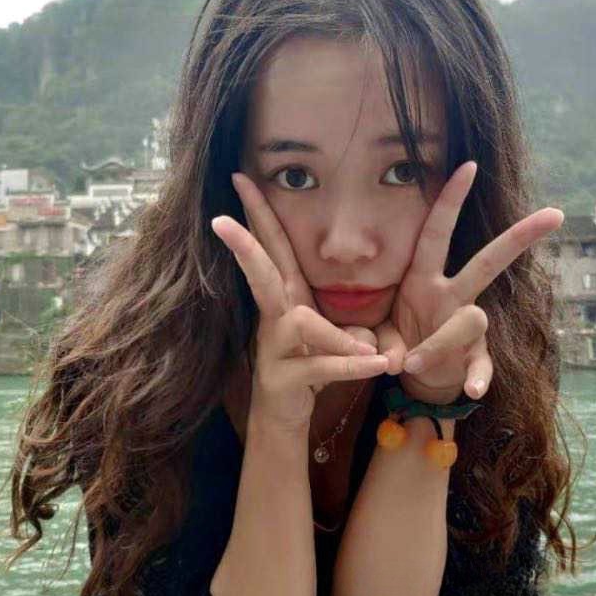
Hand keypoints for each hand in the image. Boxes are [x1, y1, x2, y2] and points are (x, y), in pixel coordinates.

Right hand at [209, 174, 387, 432]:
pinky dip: (351, 366)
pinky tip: (377, 365)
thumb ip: (352, 323)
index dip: (257, 212)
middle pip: (260, 274)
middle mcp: (275, 317)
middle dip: (243, 246)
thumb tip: (371, 331)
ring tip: (372, 350)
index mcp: (287, 298)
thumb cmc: (309, 366)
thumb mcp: (334, 336)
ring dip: (339, 337)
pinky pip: (321, 366)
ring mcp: (274, 348)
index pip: (273, 246)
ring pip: (303, 325)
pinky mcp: (283, 379)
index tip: (240, 177)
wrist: (283, 418)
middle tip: (219, 220)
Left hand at [373, 161, 563, 404]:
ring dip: (438, 343)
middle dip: (517, 238)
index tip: (468, 164)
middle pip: (487, 262)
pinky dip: (476, 377)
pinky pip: (481, 364)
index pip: (437, 231)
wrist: (417, 380)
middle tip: (554, 214)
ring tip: (411, 366)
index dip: (451, 199)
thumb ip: (381, 343)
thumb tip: (390, 360)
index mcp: (423, 279)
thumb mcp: (379, 336)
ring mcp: (466, 325)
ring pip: (473, 320)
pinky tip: (471, 391)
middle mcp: (450, 295)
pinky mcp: (474, 357)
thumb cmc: (398, 341)